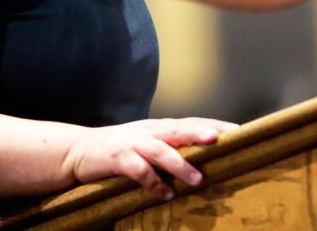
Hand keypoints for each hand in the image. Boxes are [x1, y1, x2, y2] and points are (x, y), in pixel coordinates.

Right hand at [62, 117, 237, 200]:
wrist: (79, 150)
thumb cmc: (120, 149)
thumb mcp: (147, 143)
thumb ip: (171, 148)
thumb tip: (204, 158)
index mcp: (158, 127)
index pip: (190, 122)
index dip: (213, 124)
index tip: (238, 130)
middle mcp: (148, 131)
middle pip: (177, 129)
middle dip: (198, 133)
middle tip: (220, 139)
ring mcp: (132, 143)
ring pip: (159, 150)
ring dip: (179, 164)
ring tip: (197, 179)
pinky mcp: (117, 158)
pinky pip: (138, 170)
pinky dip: (153, 182)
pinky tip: (166, 194)